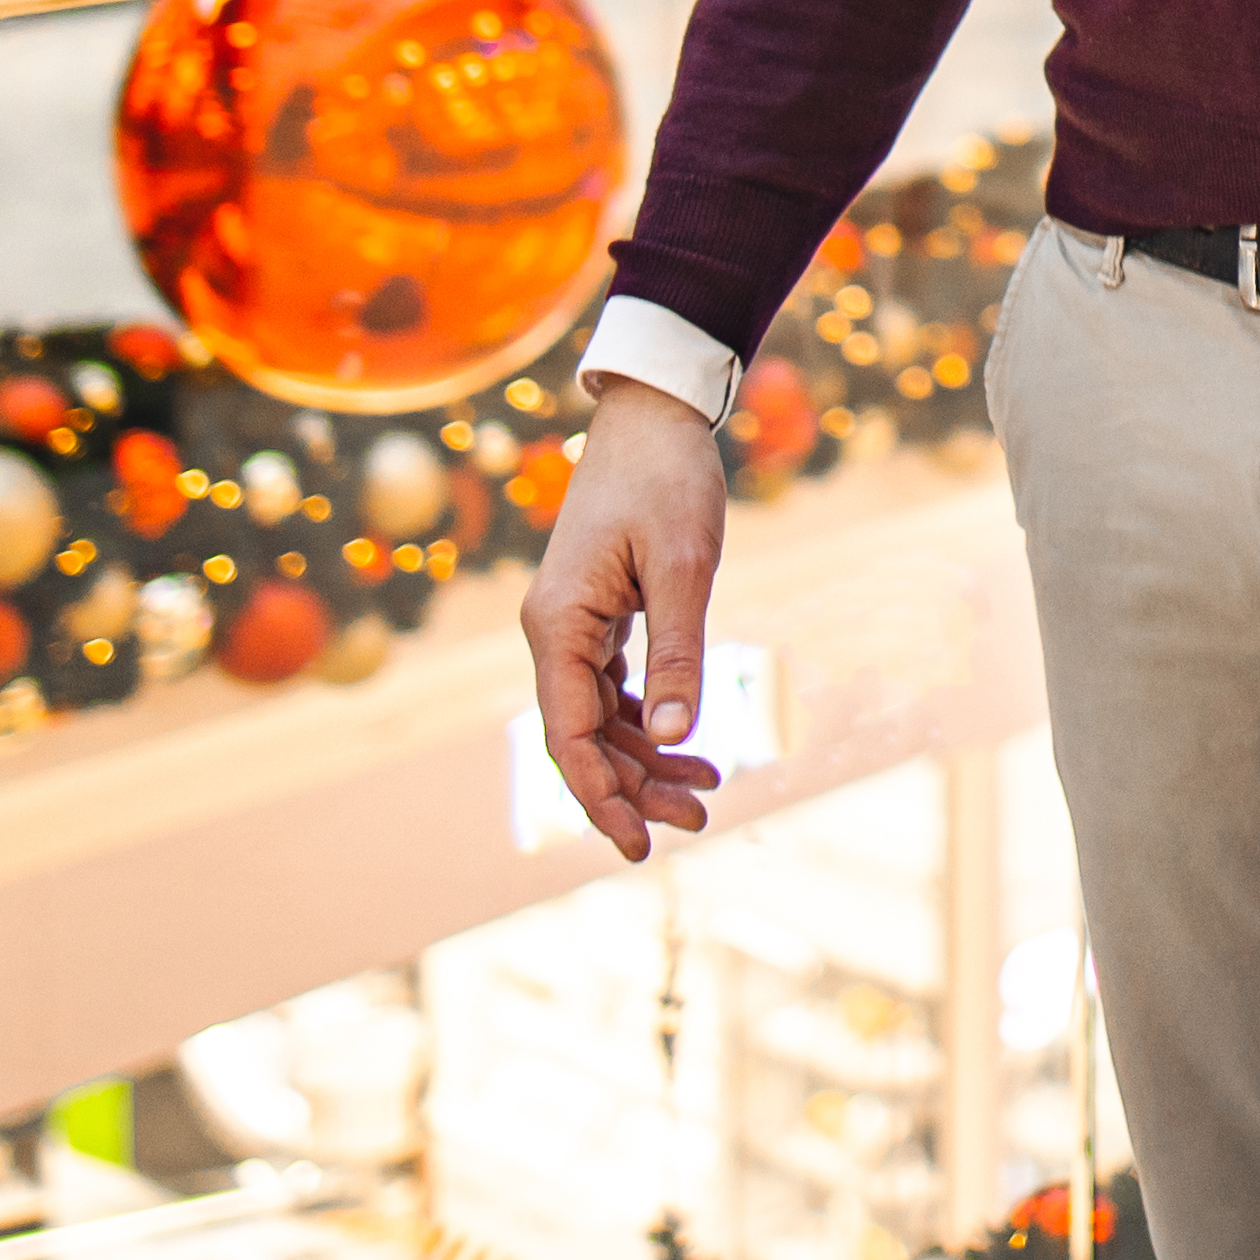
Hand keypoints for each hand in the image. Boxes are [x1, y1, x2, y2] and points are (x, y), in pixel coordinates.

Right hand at [518, 377, 732, 862]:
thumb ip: (678, 652)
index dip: (601, 796)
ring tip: (707, 790)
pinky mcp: (597, 615)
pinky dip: (648, 719)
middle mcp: (553, 631)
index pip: (568, 735)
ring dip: (646, 758)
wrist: (656, 415)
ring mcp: (572, 624)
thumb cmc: (668, 480)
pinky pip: (612, 688)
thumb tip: (671, 740)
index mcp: (557, 625)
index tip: (639, 845)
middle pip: (584, 736)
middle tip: (698, 819)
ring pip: (600, 717)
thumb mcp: (685, 567)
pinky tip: (688, 745)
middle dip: (635, 786)